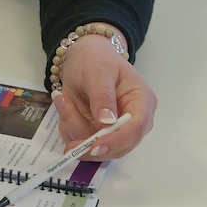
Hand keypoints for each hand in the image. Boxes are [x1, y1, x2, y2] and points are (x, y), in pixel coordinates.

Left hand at [51, 26, 156, 159]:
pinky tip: (66, 105)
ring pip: (93, 147)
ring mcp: (113, 130)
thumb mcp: (98, 72)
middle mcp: (131, 121)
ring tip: (64, 99)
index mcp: (141, 102)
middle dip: (88, 139)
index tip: (95, 147)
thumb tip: (107, 123)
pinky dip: (67, 126)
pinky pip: (79, 141)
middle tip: (66, 118)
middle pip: (116, 147)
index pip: (136, 129)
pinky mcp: (95, 133)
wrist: (81, 59)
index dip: (117, 141)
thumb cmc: (96, 60)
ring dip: (72, 126)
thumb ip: (102, 96)